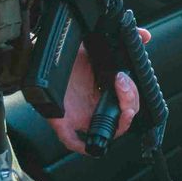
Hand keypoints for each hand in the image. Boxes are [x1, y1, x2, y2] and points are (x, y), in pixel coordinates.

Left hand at [51, 26, 152, 154]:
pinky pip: (74, 141)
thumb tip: (145, 35)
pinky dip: (85, 145)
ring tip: (123, 101)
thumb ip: (120, 40)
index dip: (135, 95)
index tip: (131, 79)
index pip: (128, 100)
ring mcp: (81, 115)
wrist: (37, 56)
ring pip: (109, 129)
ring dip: (122, 120)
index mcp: (103, 90)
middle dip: (131, 100)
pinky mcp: (63, 123)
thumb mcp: (95, 45)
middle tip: (124, 82)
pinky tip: (92, 140)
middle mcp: (94, 104)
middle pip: (124, 115)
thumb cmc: (65, 55)